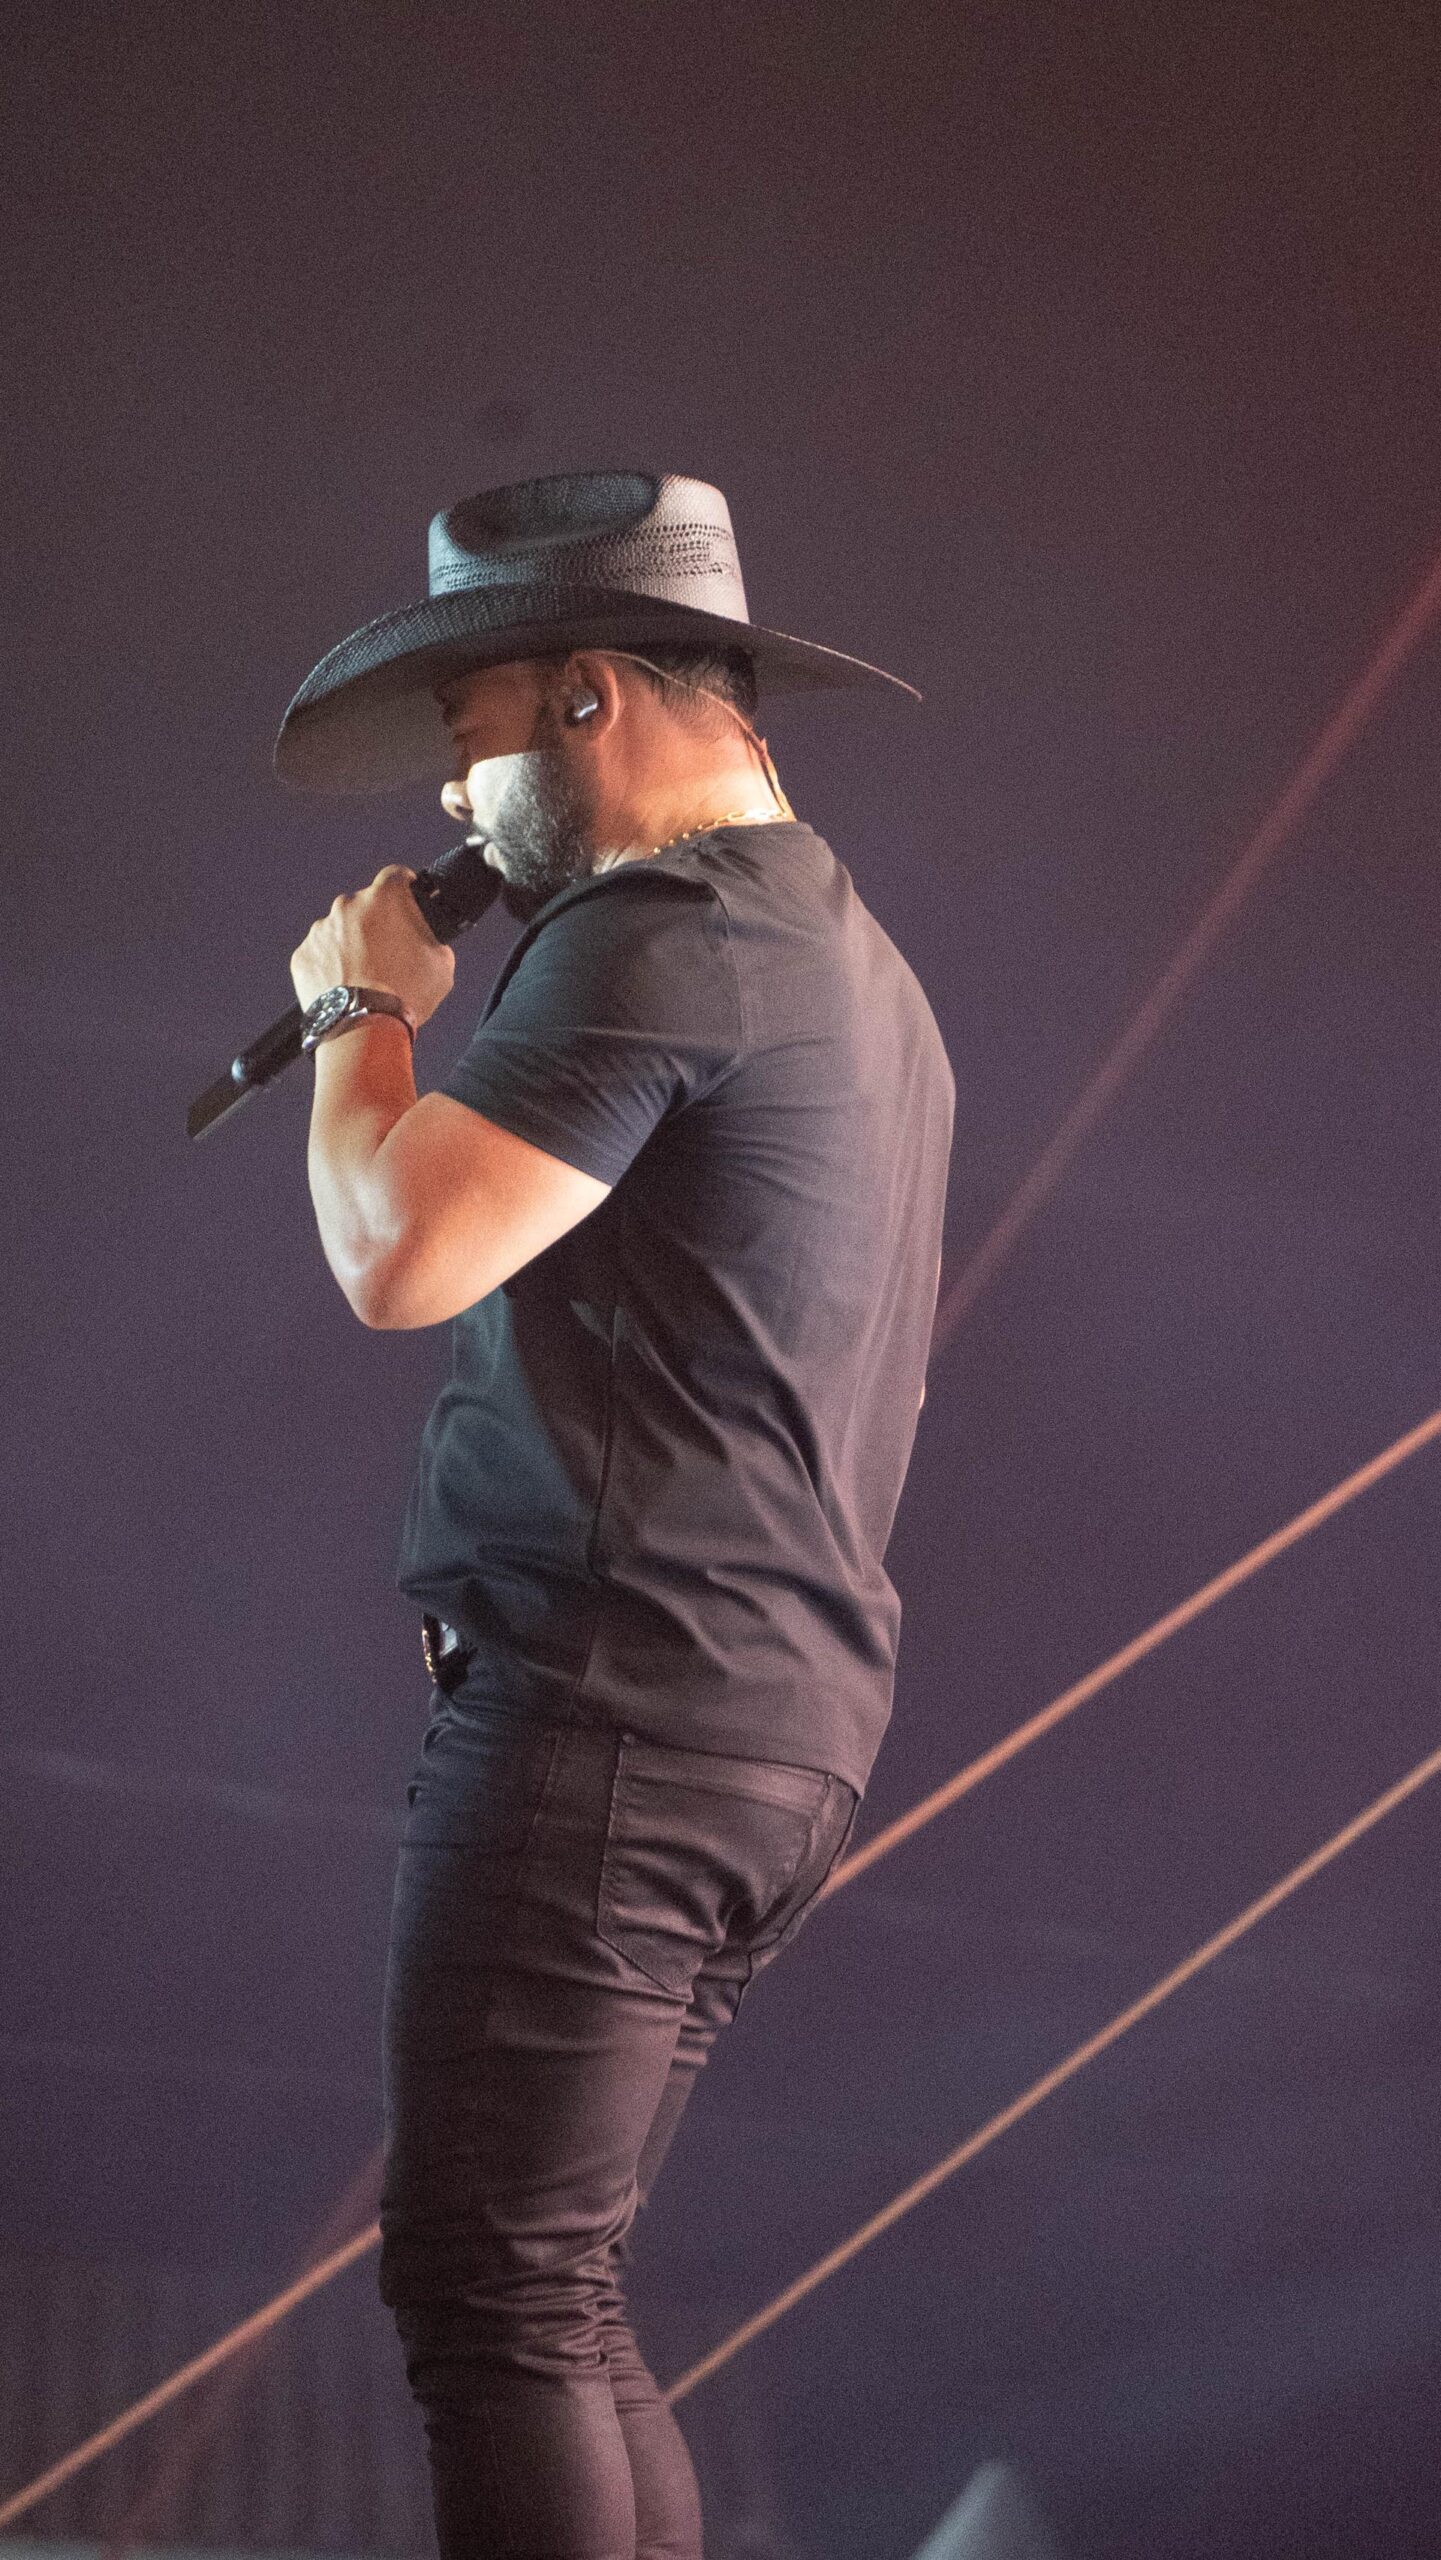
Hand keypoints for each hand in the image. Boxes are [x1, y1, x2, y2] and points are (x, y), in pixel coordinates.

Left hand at [290, 866, 456, 1025]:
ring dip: (351, 946)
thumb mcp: (442, 964)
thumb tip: (427, 938)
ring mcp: (320, 930)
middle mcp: (347, 905)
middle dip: (376, 923)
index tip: (406, 904)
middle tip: (388, 954)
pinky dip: (330, 967)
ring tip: (365, 977)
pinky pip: (319, 955)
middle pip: (364, 906)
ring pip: (339, 931)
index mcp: (384, 898)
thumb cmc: (406, 995)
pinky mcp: (303, 955)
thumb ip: (433, 939)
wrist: (364, 1030)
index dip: (404, 889)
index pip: (396, 876)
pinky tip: (346, 987)